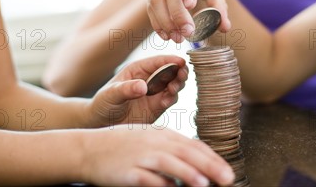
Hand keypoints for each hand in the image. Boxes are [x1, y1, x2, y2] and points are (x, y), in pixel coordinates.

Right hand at [81, 125, 234, 186]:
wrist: (87, 149)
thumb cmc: (121, 145)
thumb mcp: (149, 140)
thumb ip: (172, 150)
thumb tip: (196, 166)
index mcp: (162, 134)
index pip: (193, 145)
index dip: (213, 158)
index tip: (228, 171)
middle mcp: (154, 142)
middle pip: (187, 153)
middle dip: (210, 166)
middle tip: (228, 179)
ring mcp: (140, 156)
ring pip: (169, 163)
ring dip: (188, 173)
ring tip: (205, 184)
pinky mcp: (127, 171)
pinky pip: (146, 178)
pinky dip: (160, 184)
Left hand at [86, 55, 188, 126]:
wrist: (101, 123)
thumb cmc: (103, 103)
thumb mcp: (111, 94)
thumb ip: (126, 89)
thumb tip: (143, 86)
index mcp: (138, 69)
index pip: (158, 61)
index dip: (171, 60)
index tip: (181, 62)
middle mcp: (150, 78)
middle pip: (170, 71)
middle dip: (179, 71)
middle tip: (182, 75)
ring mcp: (155, 92)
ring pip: (174, 84)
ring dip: (178, 84)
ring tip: (174, 88)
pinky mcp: (158, 106)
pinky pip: (170, 99)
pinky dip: (172, 99)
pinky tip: (167, 101)